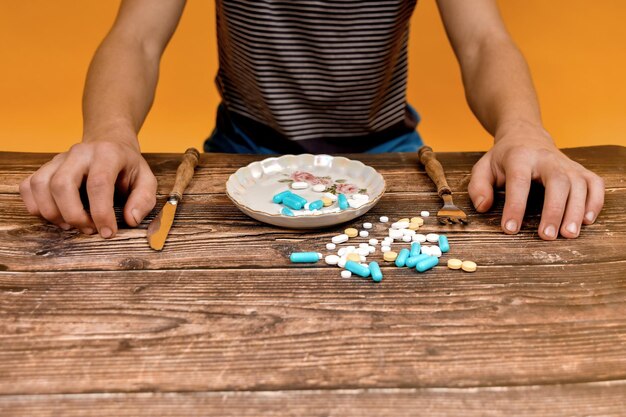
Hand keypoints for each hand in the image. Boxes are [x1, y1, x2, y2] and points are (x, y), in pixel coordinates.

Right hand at [19, 138, 156, 237]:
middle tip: (89, 230)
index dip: (101, 213)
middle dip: (74, 215)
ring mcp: (58, 159)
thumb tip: (130, 220)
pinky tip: (56, 216)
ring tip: (73, 225)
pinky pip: (28, 187)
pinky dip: (36, 207)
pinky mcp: (45, 167)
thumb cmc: (127, 167)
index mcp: (107, 154)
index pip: (98, 183)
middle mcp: (79, 153)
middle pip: (62, 184)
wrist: (109, 144)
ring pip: (40, 186)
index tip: (107, 233)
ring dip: (53, 214)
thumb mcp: (146, 180)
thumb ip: (143, 200)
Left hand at [468, 123, 604, 239]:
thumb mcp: (483, 168)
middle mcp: (546, 158)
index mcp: (519, 157)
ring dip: (576, 211)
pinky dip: (594, 202)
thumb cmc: (503, 158)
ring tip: (568, 234)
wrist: (526, 136)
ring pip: (579, 184)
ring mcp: (567, 164)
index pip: (518, 181)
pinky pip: (595, 184)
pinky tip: (586, 221)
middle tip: (548, 236)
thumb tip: (483, 207)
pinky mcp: (580, 170)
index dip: (515, 205)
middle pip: (557, 181)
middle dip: (554, 210)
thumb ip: (478, 187)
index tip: (510, 229)